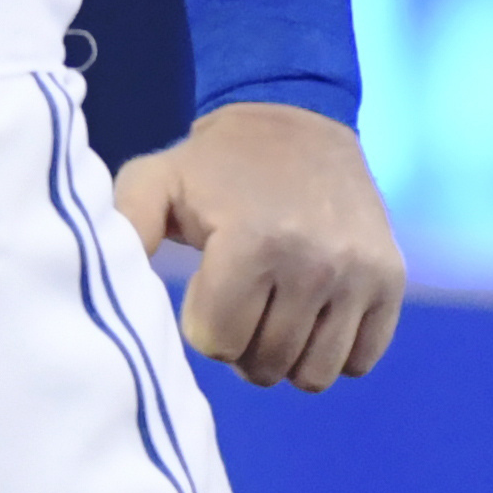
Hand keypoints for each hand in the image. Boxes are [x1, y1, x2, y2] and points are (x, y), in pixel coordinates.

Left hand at [113, 101, 405, 392]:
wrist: (298, 118)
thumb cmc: (217, 164)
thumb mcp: (156, 181)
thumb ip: (124, 228)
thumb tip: (101, 283)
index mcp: (253, 243)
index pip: (219, 344)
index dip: (204, 322)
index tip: (210, 284)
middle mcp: (314, 262)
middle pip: (265, 365)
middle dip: (244, 343)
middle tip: (243, 300)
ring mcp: (360, 273)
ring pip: (313, 374)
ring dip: (287, 355)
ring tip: (277, 312)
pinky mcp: (391, 280)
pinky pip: (360, 360)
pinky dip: (334, 351)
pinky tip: (315, 314)